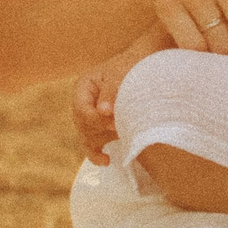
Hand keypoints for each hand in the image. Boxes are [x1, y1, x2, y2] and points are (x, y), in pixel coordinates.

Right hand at [71, 36, 158, 164]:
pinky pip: (93, 143)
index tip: (115, 124)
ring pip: (88, 136)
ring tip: (121, 136)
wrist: (145, 66)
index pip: (82, 110)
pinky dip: (97, 153)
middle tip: (121, 130)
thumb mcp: (121, 74)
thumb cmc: (132, 67)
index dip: (96, 120)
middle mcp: (83, 103)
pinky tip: (106, 161)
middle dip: (101, 131)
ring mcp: (90, 116)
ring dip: (103, 140)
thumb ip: (111, 91)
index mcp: (83, 87)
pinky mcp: (100, 126)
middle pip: (83, 126)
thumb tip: (104, 111)